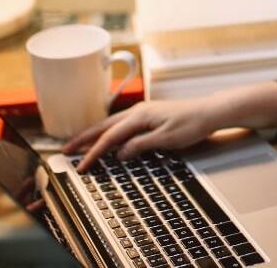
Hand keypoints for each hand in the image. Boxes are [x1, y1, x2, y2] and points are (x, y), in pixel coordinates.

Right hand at [62, 98, 220, 172]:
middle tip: (66, 150)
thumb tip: (119, 153)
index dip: (93, 152)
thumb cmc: (191, 124)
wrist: (209, 112)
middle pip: (104, 126)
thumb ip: (140, 146)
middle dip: (84, 139)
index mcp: (139, 116)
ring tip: (80, 144)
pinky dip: (109, 132)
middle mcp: (137, 111)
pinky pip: (121, 124)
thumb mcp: (166, 140)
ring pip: (111, 124)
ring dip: (94, 134)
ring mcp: (142, 112)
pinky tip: (107, 137)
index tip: (81, 165)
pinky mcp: (148, 115)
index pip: (110, 137)